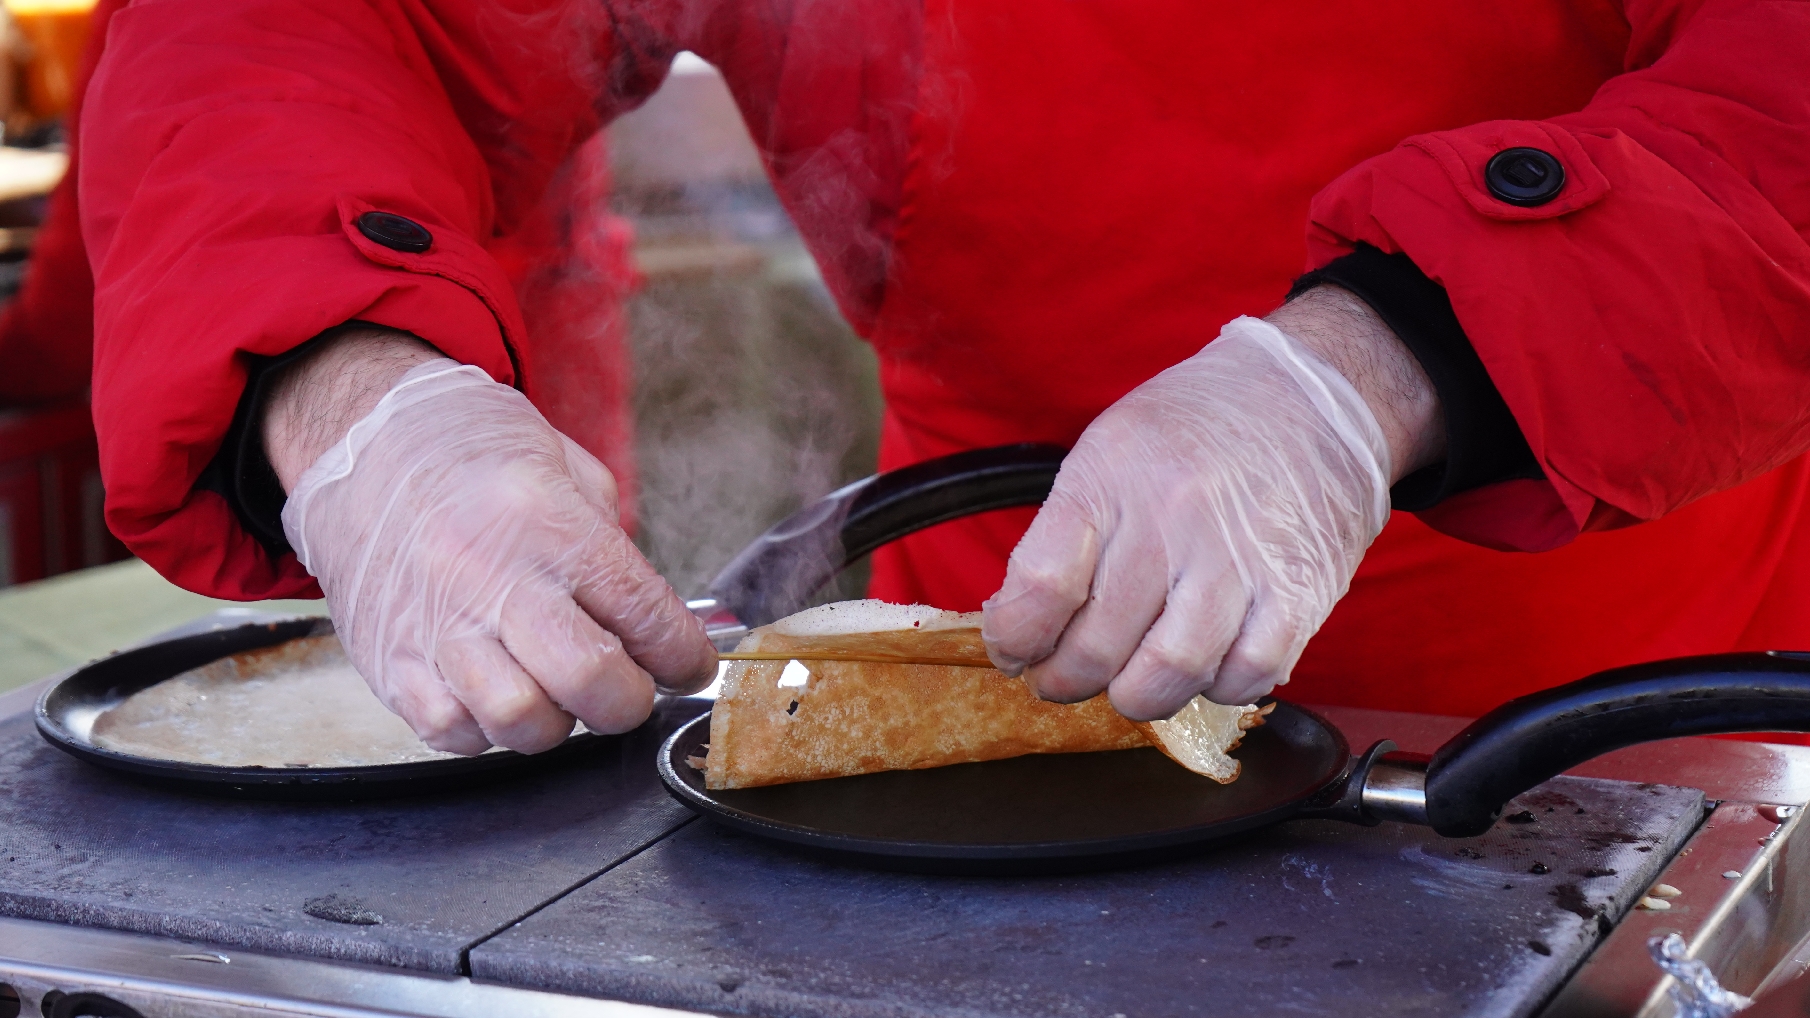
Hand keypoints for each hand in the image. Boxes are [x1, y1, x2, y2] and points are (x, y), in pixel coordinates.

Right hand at [268, 329, 715, 753]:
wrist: (363, 443)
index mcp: (546, 521)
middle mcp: (490, 577)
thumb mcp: (566, 469)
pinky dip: (487, 729)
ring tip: (552, 687)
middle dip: (627, 701)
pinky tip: (494, 690)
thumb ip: (615, 550)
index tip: (690, 666)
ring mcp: (435, 626)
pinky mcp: (390, 663)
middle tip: (626, 687)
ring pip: (522, 721)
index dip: (683, 655)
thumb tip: (663, 627)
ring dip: (555, 719)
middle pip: (589, 680)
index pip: (643, 612)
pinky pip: (455, 734)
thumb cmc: (473, 457)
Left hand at [981, 287, 1442, 718]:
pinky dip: (1216, 689)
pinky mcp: (1299, 591)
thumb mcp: (1109, 449)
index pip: (1042, 586)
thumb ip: (1064, 532)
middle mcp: (1173, 518)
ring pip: (1167, 675)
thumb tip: (1020, 622)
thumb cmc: (1196, 430)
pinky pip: (1244, 677)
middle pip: (1097, 645)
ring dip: (1135, 698)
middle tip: (1063, 677)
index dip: (1014, 638)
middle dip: (1065, 679)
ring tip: (1126, 684)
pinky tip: (1204, 667)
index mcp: (1111, 477)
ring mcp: (1240, 559)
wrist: (1315, 396)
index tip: (1013, 650)